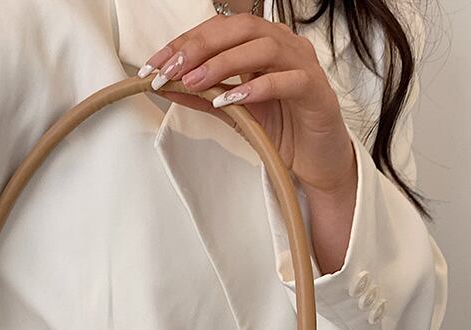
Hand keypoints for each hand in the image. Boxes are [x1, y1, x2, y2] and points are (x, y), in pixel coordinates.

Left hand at [140, 12, 357, 272]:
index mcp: (263, 44)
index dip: (184, 43)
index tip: (153, 65)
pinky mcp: (316, 92)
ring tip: (195, 82)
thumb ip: (204, 96)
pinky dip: (256, 87)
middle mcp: (284, 47)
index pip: (219, 30)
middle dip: (200, 47)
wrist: (316, 161)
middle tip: (170, 70)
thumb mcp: (234, 112)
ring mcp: (303, 66)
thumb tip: (168, 86)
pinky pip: (287, 81)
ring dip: (224, 63)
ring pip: (264, 48)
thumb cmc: (280, 130)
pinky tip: (230, 100)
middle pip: (241, 29)